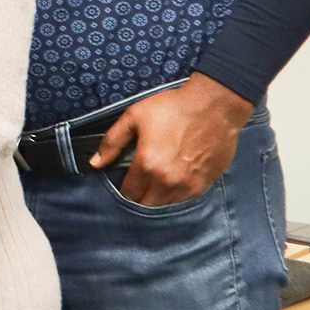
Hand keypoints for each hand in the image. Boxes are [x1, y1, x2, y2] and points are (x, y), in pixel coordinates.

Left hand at [89, 72, 251, 206]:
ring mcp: (188, 185)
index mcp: (147, 164)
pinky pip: (184, 199)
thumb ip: (112, 142)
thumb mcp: (134, 117)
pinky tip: (173, 181)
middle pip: (146, 204)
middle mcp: (167, 181)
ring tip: (155, 183)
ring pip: (165, 204)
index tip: (124, 182)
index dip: (124, 189)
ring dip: (157, 197)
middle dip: (139, 196)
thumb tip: (94, 164)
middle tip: (138, 184)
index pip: (128, 193)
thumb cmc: (173, 108)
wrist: (215, 105)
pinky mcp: (205, 184)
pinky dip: (176, 195)